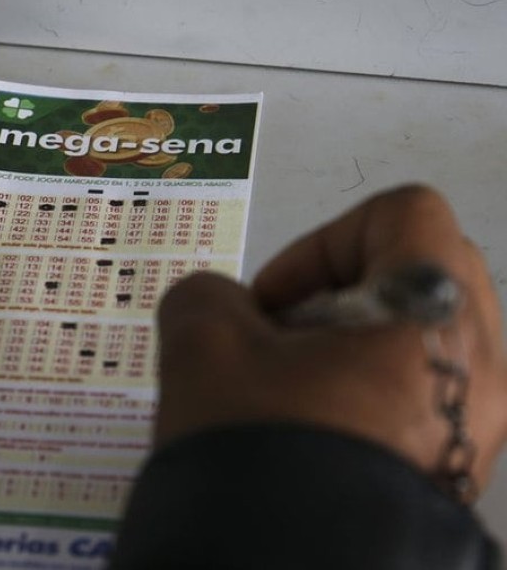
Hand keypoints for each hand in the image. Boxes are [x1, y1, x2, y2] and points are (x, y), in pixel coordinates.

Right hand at [155, 185, 506, 494]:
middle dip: (339, 292)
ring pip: (426, 334)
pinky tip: (313, 428)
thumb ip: (206, 296)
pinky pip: (427, 391)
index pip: (404, 214)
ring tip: (293, 391)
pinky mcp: (461, 467)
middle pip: (424, 270)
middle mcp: (484, 367)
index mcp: (436, 316)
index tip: (271, 305)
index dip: (323, 240)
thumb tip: (223, 307)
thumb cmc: (263, 449)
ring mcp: (483, 424)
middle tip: (281, 343)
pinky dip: (369, 387)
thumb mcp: (203, 349)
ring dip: (353, 341)